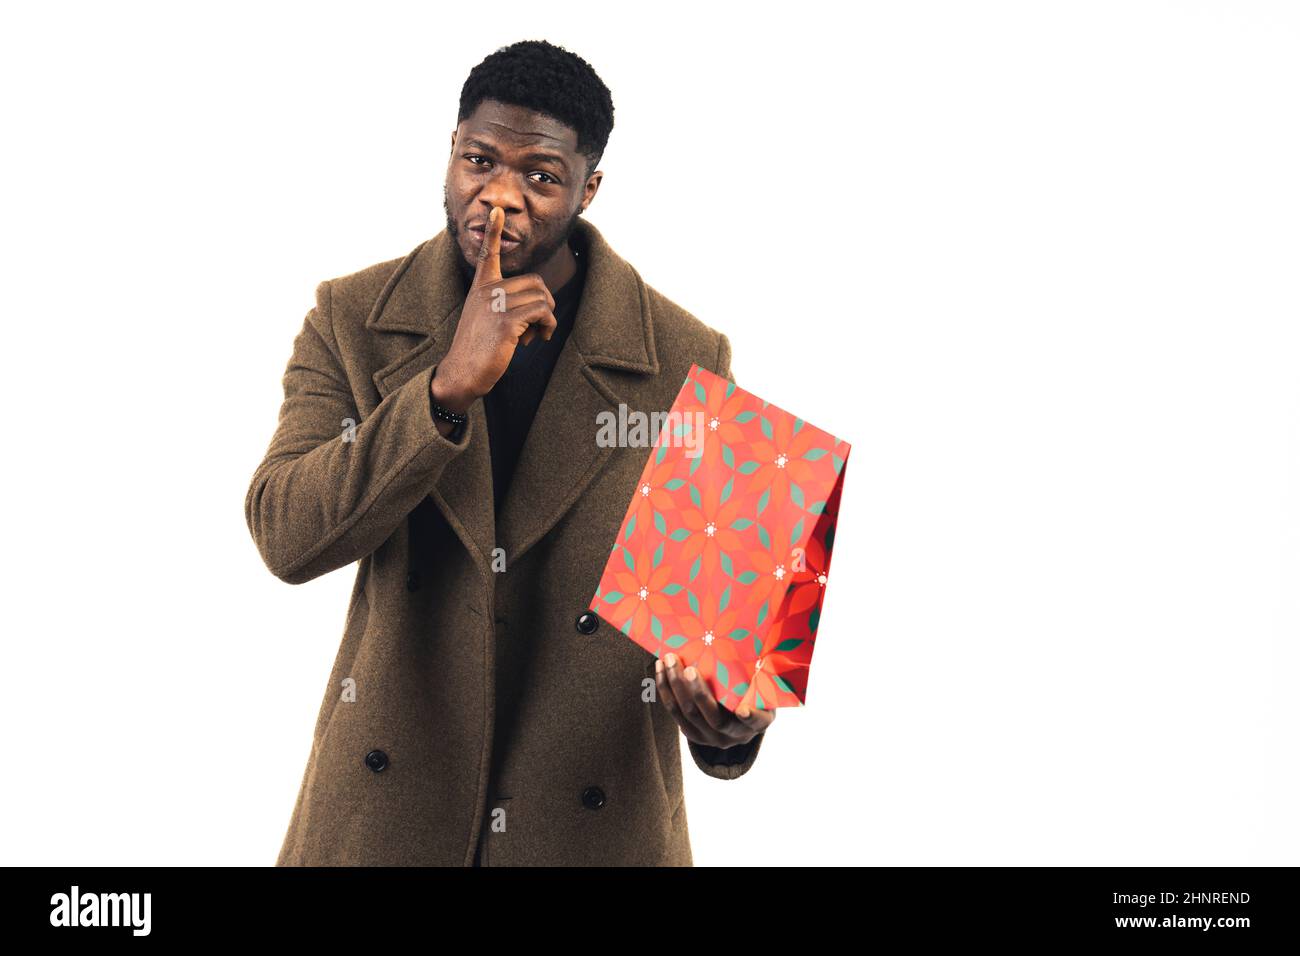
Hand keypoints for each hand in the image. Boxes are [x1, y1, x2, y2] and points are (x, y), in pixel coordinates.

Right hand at [431, 206, 557, 411]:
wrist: (462, 373)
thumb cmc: (478, 350)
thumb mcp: (487, 319)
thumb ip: (505, 304)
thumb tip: (538, 301)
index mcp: (481, 287)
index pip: (487, 254)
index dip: (494, 232)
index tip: (497, 210)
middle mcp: (486, 291)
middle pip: (536, 283)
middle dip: (544, 306)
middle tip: (534, 328)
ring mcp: (495, 305)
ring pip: (542, 298)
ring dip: (546, 320)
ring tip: (532, 336)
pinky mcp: (505, 321)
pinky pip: (542, 312)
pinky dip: (546, 327)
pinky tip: (534, 340)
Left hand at [654, 652, 774, 748]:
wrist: (738, 720)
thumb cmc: (753, 693)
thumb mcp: (763, 687)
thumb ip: (758, 675)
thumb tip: (750, 644)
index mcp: (758, 722)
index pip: (756, 722)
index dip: (750, 717)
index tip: (742, 710)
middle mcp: (734, 735)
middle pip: (713, 717)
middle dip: (698, 693)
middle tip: (689, 669)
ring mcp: (710, 737)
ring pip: (688, 715)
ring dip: (674, 686)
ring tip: (668, 662)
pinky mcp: (692, 734)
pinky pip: (674, 713)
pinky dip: (665, 690)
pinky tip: (661, 669)